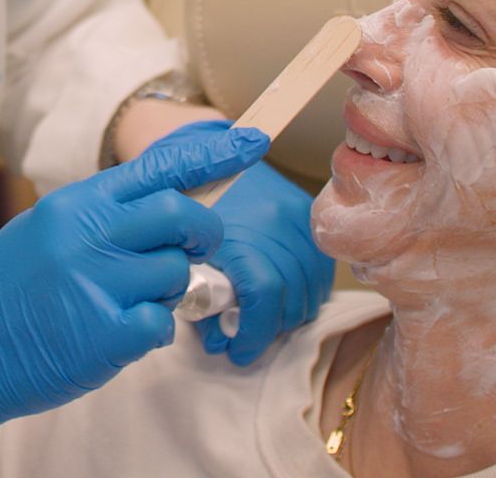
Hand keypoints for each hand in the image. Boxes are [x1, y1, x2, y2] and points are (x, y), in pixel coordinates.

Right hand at [0, 124, 268, 475]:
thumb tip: (168, 208)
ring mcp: (94, 283)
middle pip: (179, 214)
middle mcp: (86, 234)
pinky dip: (150, 328)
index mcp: (75, 204)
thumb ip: (103, 217)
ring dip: (171, 288)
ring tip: (133, 298)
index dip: (211, 153)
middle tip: (196, 246)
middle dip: (202, 231)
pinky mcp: (101, 333)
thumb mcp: (46, 231)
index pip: (156, 168)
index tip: (252, 142)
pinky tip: (117, 332)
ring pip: (177, 271)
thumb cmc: (7, 290)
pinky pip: (161, 323)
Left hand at [146, 120, 334, 365]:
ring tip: (258, 321)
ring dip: (287, 315)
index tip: (235, 351)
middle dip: (267, 330)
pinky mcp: (304, 211)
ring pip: (310, 289)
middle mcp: (274, 221)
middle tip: (241, 340)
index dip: (251, 332)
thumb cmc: (177, 199)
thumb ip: (194, 290)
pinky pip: (320, 269)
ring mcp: (294, 214)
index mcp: (237, 229)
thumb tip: (213, 335)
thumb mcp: (175, 244)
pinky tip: (280, 298)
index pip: (263, 294)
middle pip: (291, 299)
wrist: (198, 144)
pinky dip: (304, 292)